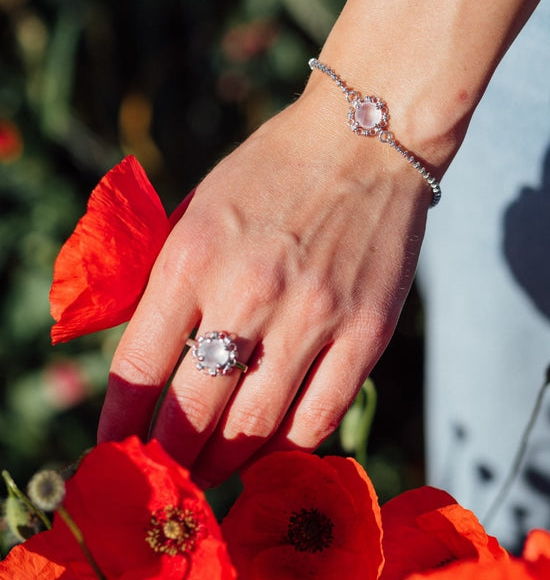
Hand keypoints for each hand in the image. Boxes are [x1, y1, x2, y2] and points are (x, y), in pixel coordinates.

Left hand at [97, 80, 430, 485]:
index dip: (121, 421)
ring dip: (226, 462)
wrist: (366, 141)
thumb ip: (167, 274)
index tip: (117, 447)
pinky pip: (320, 415)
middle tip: (168, 475)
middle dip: (171, 456)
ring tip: (214, 472)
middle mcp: (248, 290)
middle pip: (192, 411)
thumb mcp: (200, 205)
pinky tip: (274, 449)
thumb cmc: (276, 170)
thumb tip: (143, 350)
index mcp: (193, 255)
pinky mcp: (366, 330)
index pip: (138, 366)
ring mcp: (312, 314)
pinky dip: (289, 446)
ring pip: (255, 425)